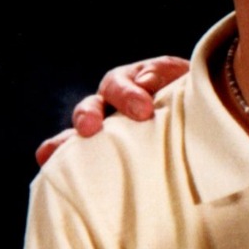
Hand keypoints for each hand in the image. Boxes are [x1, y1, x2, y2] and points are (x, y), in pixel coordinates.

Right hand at [34, 55, 189, 164]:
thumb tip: (144, 83)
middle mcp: (110, 107)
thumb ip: (162, 75)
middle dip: (87, 116)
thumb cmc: (188, 94)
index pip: (119, 86)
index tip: (143, 110)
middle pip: (90, 108)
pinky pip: (79, 160)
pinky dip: (62, 163)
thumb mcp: (180, 76)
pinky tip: (48, 174)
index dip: (127, 96)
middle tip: (90, 128)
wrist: (199, 112)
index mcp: (127, 84)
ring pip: (78, 135)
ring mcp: (105, 132)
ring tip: (51, 155)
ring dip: (65, 143)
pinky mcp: (107, 156)